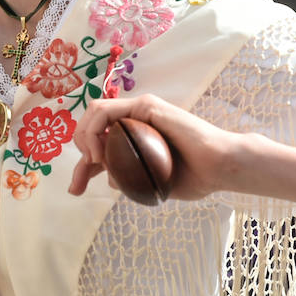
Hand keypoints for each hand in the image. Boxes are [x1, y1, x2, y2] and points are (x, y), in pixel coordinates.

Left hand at [68, 93, 248, 200]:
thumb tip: (109, 180)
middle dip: (78, 155)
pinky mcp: (146, 105)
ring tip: (92, 162)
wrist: (220, 167)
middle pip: (92, 128)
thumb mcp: (154, 182)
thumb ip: (131, 180)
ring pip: (94, 113)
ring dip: (83, 138)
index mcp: (136, 139)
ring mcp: (140, 111)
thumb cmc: (196, 177)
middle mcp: (135, 120)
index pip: (99, 147)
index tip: (76, 190)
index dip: (82, 168)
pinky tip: (100, 153)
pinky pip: (107, 110)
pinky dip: (94, 131)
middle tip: (79, 182)